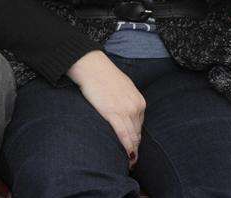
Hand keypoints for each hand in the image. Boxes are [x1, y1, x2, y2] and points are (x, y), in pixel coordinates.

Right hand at [67, 50, 144, 165]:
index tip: (132, 148)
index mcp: (139, 101)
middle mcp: (136, 107)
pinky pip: (122, 135)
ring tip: (129, 163)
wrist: (91, 66)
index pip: (139, 126)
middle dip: (135, 148)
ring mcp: (125, 111)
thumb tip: (123, 111)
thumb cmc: (103, 75)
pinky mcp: (113, 113)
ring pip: (131, 137)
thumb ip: (126, 100)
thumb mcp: (122, 87)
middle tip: (131, 160)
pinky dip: (126, 147)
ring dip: (131, 152)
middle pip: (137, 133)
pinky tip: (126, 157)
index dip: (136, 139)